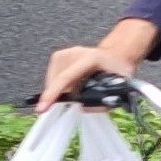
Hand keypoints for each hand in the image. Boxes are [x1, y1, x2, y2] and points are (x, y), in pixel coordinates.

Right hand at [36, 20, 157, 112]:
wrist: (115, 56)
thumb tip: (82, 108)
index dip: (53, 93)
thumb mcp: (118, 90)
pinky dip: (56, 85)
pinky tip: (67, 88)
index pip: (66, 77)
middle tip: (62, 105)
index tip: (42, 108)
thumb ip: (102, 103)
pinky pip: (52, 75)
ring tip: (69, 95)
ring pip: (52, 77)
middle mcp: (77, 52)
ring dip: (56, 90)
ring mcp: (67, 52)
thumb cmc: (118, 72)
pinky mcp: (60, 55)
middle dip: (55, 95)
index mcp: (91, 59)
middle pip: (56, 78)